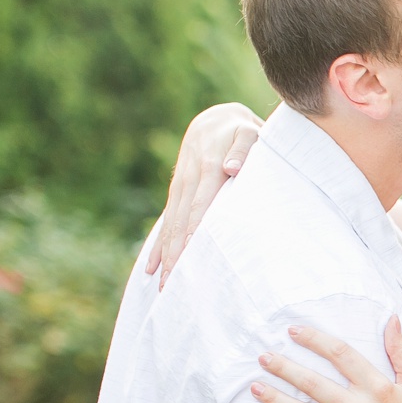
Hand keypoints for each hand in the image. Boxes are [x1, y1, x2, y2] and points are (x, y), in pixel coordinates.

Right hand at [148, 102, 262, 286]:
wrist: (217, 119)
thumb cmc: (242, 131)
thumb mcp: (249, 134)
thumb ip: (243, 149)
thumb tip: (232, 168)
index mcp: (209, 167)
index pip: (201, 205)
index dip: (195, 229)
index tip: (192, 254)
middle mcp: (190, 179)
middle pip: (181, 221)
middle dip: (176, 253)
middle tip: (173, 283)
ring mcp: (181, 186)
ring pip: (171, 224)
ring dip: (165, 254)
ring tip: (162, 282)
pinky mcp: (177, 192)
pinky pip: (167, 221)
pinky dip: (159, 244)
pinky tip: (152, 266)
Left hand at [251, 318, 401, 402]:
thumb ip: (401, 352)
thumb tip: (391, 319)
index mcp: (379, 389)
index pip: (341, 355)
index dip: (315, 340)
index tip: (294, 332)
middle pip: (313, 383)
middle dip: (284, 368)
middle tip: (263, 357)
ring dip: (275, 399)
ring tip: (254, 386)